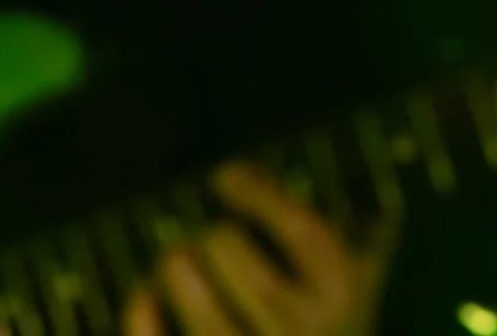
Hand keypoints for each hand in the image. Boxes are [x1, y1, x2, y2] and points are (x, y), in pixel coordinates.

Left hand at [122, 164, 393, 335]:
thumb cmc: (337, 325)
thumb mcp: (352, 275)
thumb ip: (327, 227)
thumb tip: (247, 175)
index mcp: (342, 288)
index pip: (296, 226)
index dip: (255, 193)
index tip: (223, 176)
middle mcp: (302, 327)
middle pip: (234, 255)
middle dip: (214, 236)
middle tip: (208, 235)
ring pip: (200, 308)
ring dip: (178, 269)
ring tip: (175, 255)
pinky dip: (144, 320)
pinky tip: (144, 296)